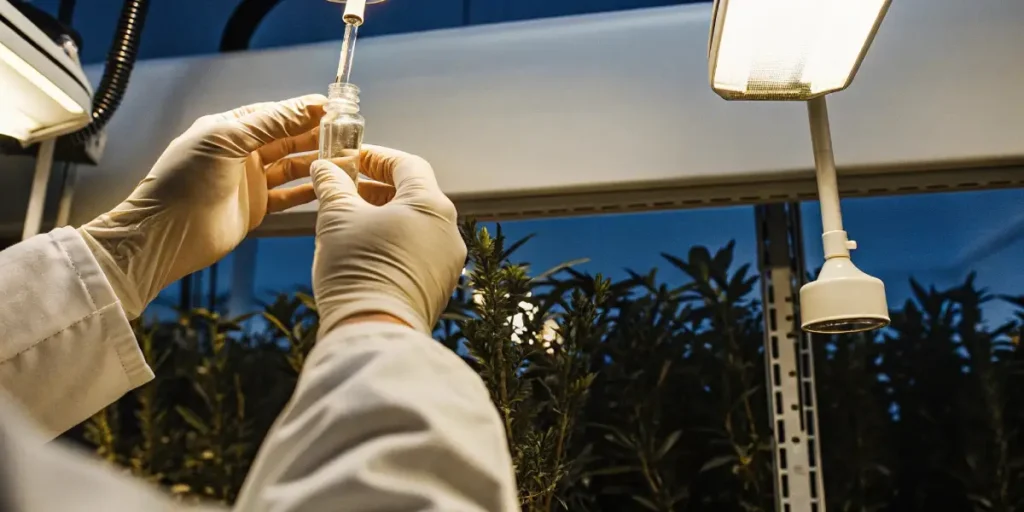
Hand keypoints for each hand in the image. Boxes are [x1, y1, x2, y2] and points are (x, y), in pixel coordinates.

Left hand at [79, 94, 327, 317]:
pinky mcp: (257, 208)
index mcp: (230, 128)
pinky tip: (328, 185)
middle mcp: (242, 152)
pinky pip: (290, 196)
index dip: (303, 110)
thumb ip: (269, 123)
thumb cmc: (183, 181)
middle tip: (346, 133)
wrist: (167, 233)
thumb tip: (306, 107)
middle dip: (315, 134)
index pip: (275, 113)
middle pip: (288, 138)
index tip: (333, 109)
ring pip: (292, 166)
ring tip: (344, 158)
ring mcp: (250, 181)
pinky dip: (309, 190)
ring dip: (317, 161)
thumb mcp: (225, 140)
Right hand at [310, 145, 465, 335]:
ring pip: (415, 226)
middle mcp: (448, 231)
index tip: (350, 158)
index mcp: (431, 205)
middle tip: (345, 188)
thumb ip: (332, 185)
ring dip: (384, 217)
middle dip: (377, 188)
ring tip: (349, 221)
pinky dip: (394, 243)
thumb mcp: (337, 217)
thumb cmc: (358, 269)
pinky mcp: (439, 287)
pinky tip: (364, 252)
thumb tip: (325, 169)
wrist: (375, 332)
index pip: (407, 164)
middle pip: (413, 195)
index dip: (375, 157)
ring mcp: (447, 261)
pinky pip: (417, 253)